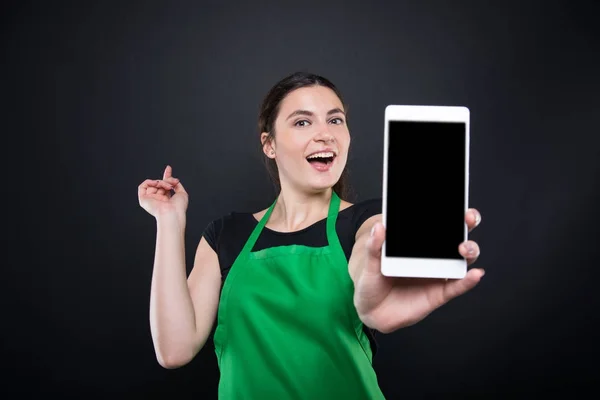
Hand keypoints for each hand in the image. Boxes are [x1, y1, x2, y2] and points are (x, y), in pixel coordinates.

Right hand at [138, 165, 187, 221]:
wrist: (172, 213)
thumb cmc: (178, 207)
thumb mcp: (182, 193)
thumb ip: (177, 185)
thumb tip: (173, 180)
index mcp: (167, 199)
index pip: (165, 186)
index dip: (166, 176)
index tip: (168, 168)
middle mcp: (158, 199)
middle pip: (160, 183)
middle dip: (167, 179)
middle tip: (173, 181)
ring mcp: (151, 199)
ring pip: (154, 184)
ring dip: (162, 182)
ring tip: (168, 186)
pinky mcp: (143, 199)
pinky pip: (143, 186)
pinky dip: (149, 182)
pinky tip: (156, 183)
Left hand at [354, 209, 483, 333]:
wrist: (371, 311)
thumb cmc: (373, 283)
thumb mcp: (370, 264)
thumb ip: (374, 247)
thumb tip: (379, 227)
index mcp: (417, 246)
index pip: (437, 226)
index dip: (450, 214)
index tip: (455, 205)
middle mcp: (432, 258)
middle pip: (456, 238)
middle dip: (465, 226)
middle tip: (466, 219)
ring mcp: (437, 275)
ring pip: (462, 260)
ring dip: (470, 251)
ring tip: (464, 248)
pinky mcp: (439, 294)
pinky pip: (457, 287)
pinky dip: (467, 281)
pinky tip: (474, 275)